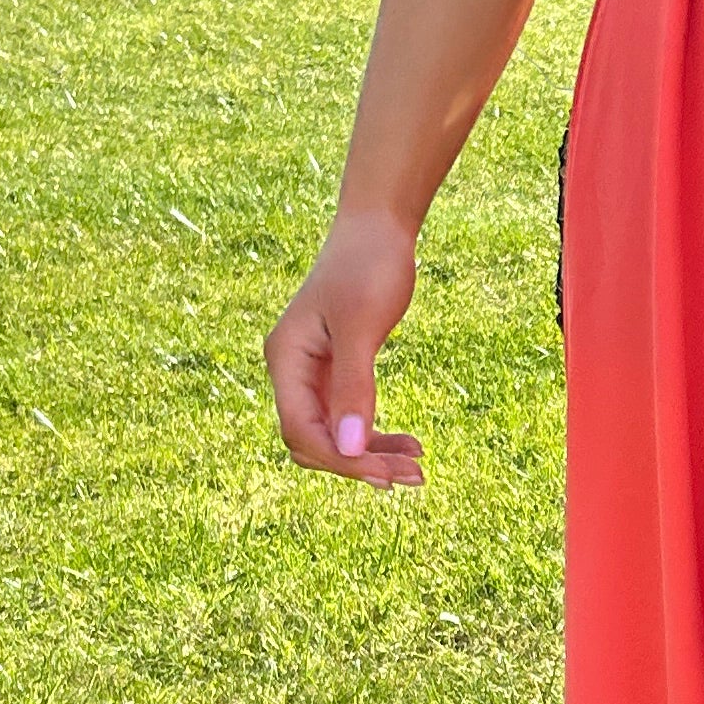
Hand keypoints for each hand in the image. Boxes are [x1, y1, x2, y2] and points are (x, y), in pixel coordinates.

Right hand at [264, 205, 424, 488]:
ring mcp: (312, 372)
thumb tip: (348, 448)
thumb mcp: (362, 326)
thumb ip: (353, 387)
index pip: (300, 431)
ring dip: (371, 455)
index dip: (341, 459)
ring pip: (333, 436)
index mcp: (286, 359)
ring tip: (418, 471)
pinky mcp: (335, 370)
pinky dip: (376, 435)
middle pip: (314, 442)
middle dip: (359, 463)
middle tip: (414, 478)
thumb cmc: (368, 265)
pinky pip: (348, 418)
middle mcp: (292, 370)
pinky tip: (411, 445)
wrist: (379, 226)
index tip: (387, 473)